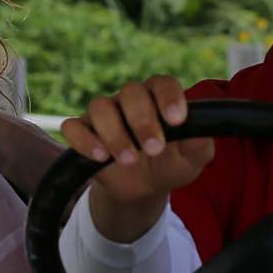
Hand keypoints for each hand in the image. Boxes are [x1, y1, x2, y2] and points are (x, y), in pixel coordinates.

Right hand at [60, 75, 215, 241]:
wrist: (144, 189)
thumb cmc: (171, 164)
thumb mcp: (192, 159)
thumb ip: (199, 144)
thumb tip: (199, 132)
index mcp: (158, 97)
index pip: (162, 83)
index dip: (168, 98)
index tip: (176, 120)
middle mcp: (130, 99)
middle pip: (130, 92)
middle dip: (142, 120)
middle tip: (155, 149)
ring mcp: (104, 114)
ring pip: (100, 107)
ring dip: (114, 134)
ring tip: (130, 160)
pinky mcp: (82, 132)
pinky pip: (73, 127)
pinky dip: (84, 140)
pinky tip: (100, 157)